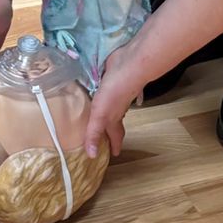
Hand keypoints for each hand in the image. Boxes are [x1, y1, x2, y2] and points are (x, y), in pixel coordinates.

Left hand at [84, 41, 144, 160]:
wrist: (129, 66)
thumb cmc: (115, 93)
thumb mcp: (101, 116)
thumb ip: (95, 133)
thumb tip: (92, 156)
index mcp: (113, 118)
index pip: (115, 136)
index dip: (114, 146)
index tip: (114, 155)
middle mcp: (116, 108)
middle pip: (113, 123)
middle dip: (109, 132)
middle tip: (103, 138)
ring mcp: (116, 94)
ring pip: (111, 108)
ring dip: (105, 114)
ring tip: (95, 117)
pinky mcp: (111, 81)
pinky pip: (106, 93)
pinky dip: (102, 97)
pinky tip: (97, 93)